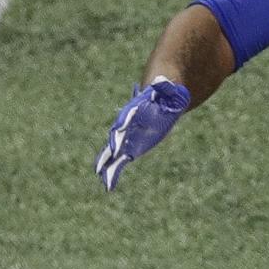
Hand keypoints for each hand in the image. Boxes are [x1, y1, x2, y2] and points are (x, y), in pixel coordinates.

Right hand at [95, 76, 190, 190]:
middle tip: (100, 167)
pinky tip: (108, 186)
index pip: (125, 120)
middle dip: (109, 152)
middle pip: (116, 139)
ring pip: (115, 153)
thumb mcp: (169, 88)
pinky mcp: (132, 146)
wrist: (163, 96)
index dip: (120, 129)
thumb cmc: (168, 91)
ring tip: (102, 180)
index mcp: (135, 110)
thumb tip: (163, 82)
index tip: (115, 139)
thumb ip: (165, 87)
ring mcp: (128, 136)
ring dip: (108, 166)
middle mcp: (128, 125)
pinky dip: (114, 172)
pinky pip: (121, 160)